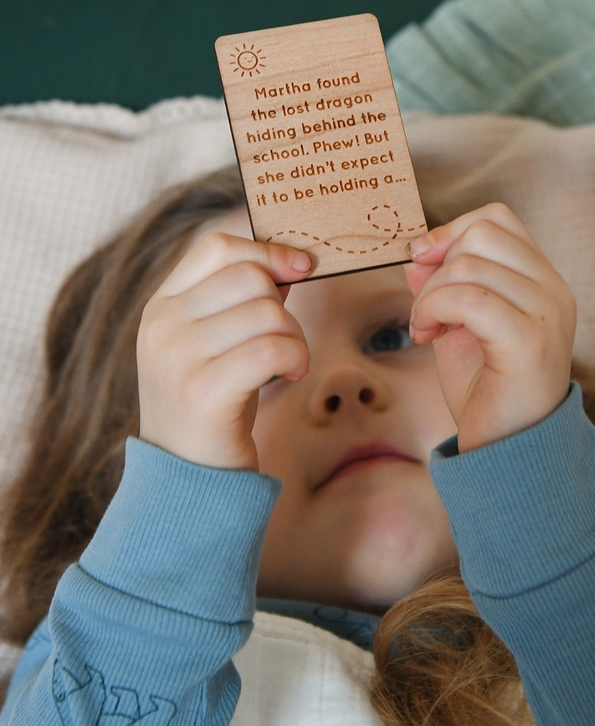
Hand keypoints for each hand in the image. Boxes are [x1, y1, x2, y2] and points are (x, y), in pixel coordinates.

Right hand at [137, 233, 311, 468]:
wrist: (187, 476)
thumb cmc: (212, 404)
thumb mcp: (215, 345)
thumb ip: (240, 302)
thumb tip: (288, 262)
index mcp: (162, 307)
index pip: (216, 248)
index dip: (266, 251)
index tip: (301, 267)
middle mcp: (162, 326)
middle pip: (249, 277)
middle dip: (285, 305)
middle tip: (286, 340)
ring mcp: (178, 357)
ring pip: (267, 312)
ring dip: (294, 337)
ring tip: (287, 363)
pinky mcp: (204, 391)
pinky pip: (272, 348)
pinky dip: (295, 357)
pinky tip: (289, 374)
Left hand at [405, 203, 575, 451]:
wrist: (508, 449)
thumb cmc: (487, 391)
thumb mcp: (457, 328)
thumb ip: (443, 287)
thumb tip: (417, 254)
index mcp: (541, 281)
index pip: (497, 218)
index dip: (450, 230)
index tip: (422, 261)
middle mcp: (552, 290)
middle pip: (482, 232)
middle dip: (437, 264)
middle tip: (425, 307)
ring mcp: (546, 314)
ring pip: (470, 264)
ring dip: (429, 294)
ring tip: (424, 327)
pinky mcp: (529, 342)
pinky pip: (470, 298)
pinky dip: (434, 309)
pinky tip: (426, 336)